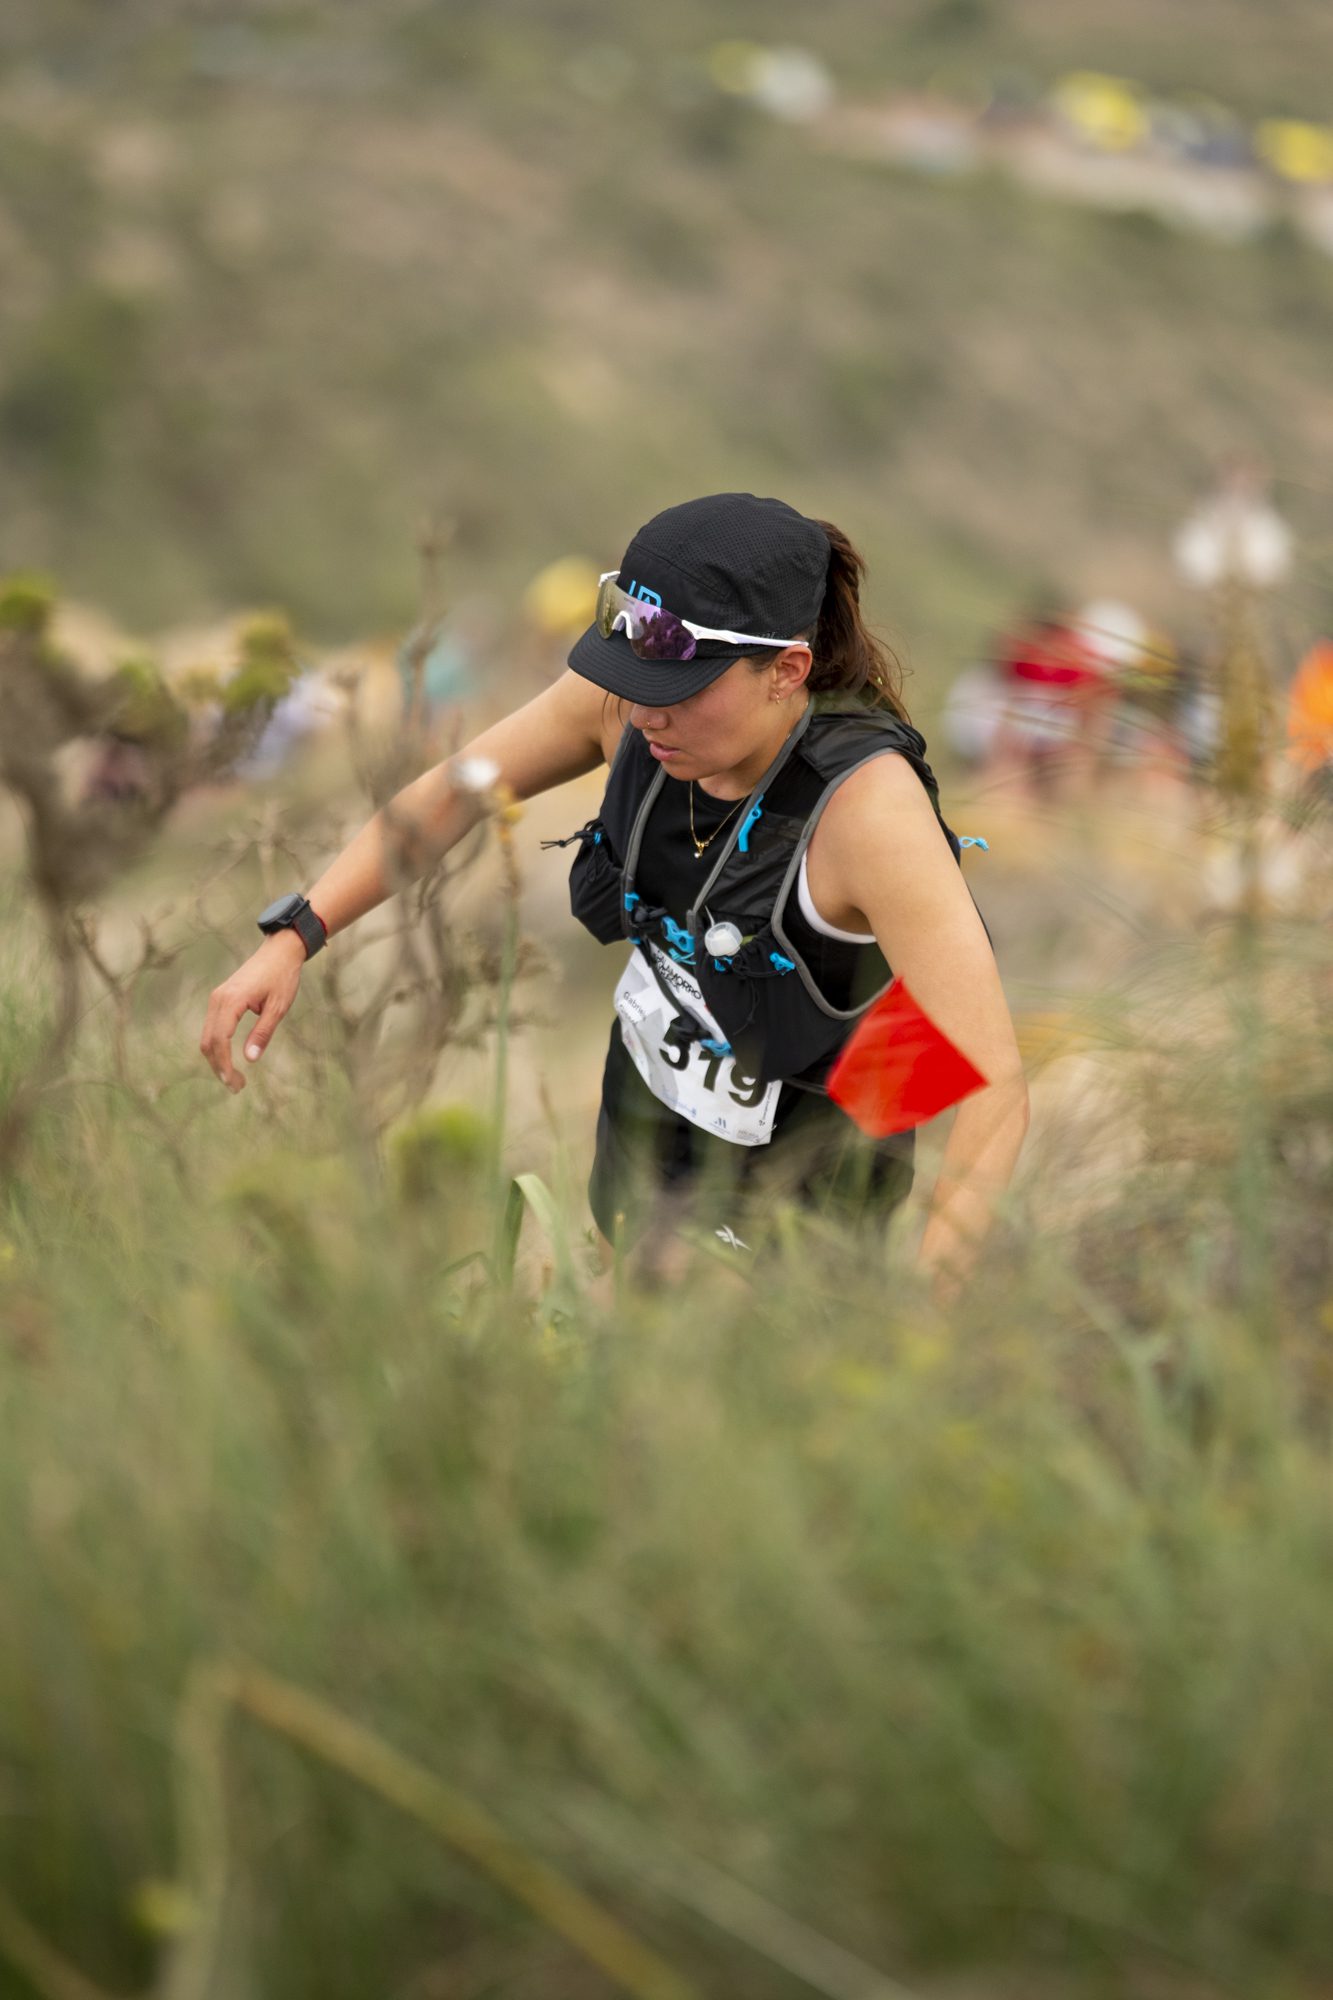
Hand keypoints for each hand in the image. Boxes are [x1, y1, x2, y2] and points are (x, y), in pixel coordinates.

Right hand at [199, 929, 306, 1092]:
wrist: (279, 952)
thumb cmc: (282, 978)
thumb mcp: (278, 1008)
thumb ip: (262, 1033)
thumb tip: (249, 1060)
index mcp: (231, 1001)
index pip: (220, 1040)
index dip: (224, 1065)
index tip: (234, 1083)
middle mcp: (218, 999)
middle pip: (208, 1042)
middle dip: (219, 1067)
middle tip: (238, 1087)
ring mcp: (216, 999)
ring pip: (207, 1037)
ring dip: (217, 1060)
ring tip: (235, 1079)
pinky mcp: (220, 1000)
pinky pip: (212, 1028)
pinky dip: (217, 1047)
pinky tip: (230, 1060)